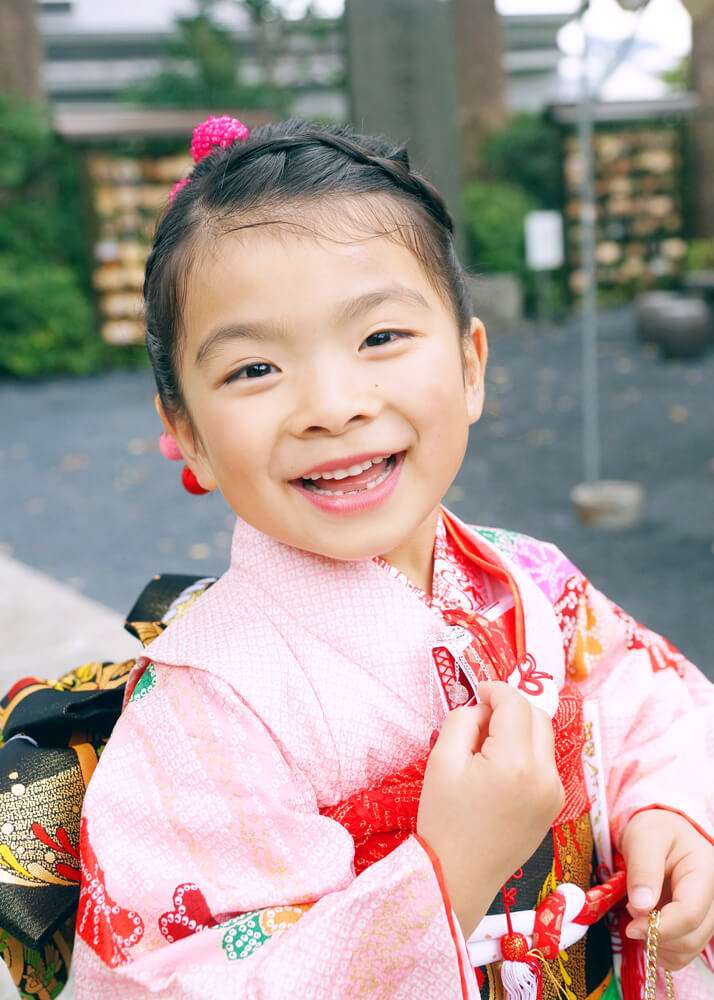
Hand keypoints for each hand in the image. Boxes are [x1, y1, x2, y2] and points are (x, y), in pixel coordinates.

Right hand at [417, 681, 563, 937]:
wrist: (458, 878)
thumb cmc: (444, 819)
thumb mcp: (442, 760)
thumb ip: (463, 720)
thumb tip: (482, 708)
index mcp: (517, 763)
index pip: (516, 704)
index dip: (495, 689)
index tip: (476, 692)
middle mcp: (546, 775)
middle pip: (538, 716)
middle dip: (510, 706)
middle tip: (479, 718)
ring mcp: (554, 792)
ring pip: (544, 737)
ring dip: (519, 728)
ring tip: (485, 745)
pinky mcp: (554, 805)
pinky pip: (545, 762)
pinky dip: (525, 751)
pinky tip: (498, 768)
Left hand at [621, 809, 713, 970]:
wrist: (663, 832)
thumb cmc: (654, 831)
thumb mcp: (643, 839)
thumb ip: (643, 870)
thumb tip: (641, 907)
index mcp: (704, 873)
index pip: (689, 914)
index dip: (660, 927)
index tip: (631, 927)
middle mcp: (713, 898)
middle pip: (691, 938)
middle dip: (656, 936)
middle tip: (631, 916)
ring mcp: (708, 914)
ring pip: (688, 949)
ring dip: (658, 943)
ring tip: (640, 916)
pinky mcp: (698, 925)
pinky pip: (684, 950)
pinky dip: (663, 948)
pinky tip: (649, 928)